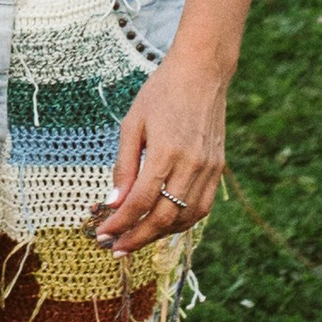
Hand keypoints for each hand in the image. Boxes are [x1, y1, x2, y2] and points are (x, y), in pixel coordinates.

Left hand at [97, 45, 226, 255]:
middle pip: (164, 218)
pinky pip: (201, 207)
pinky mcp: (218, 169)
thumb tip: (113, 202)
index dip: (120, 223)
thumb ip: (124, 165)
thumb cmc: (161, 94)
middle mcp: (191, 165)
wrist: (202, 73)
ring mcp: (209, 169)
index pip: (140, 202)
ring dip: (159, 235)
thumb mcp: (132, 124)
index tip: (102, 235)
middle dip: (137, 238)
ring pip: (185, 218)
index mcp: (165, 152)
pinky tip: (163, 224)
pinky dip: (182, 222)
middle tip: (115, 248)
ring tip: (135, 238)